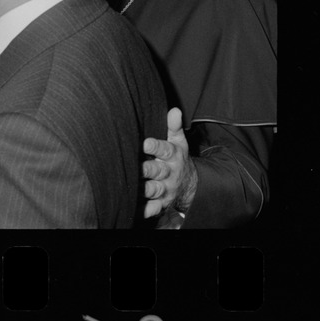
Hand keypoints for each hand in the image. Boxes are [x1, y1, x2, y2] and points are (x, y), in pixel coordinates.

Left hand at [141, 107, 197, 221]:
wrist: (189, 183)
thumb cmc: (176, 157)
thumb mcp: (179, 142)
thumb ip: (174, 126)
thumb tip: (174, 110)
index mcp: (173, 156)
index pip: (165, 149)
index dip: (155, 146)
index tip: (145, 143)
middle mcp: (169, 173)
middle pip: (157, 171)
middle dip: (146, 169)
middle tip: (134, 166)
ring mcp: (166, 189)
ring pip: (154, 189)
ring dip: (143, 189)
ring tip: (131, 186)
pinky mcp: (161, 203)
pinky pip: (153, 208)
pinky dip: (144, 210)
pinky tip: (133, 208)